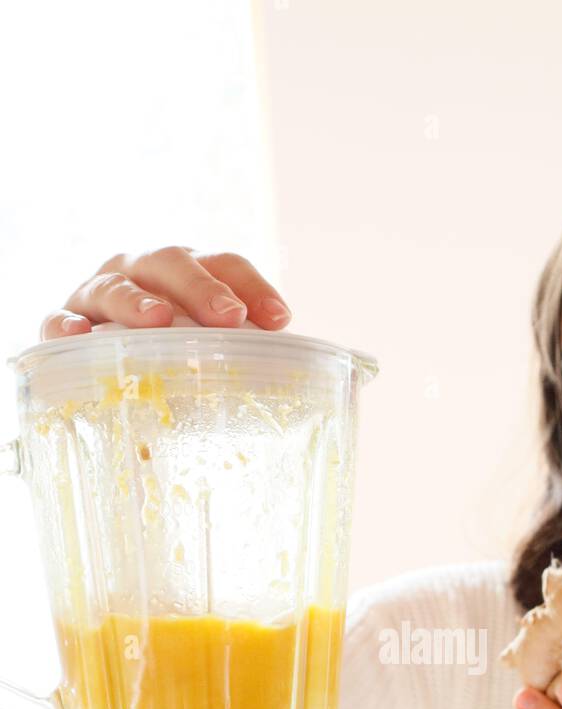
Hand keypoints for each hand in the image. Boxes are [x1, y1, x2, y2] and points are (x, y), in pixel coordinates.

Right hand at [40, 247, 290, 339]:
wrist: (99, 363)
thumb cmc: (168, 356)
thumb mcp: (207, 349)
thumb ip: (241, 355)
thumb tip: (292, 383)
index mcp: (187, 272)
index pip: (225, 265)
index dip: (253, 286)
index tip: (280, 319)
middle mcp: (144, 272)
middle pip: (171, 264)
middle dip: (201, 288)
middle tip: (227, 316)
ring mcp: (100, 293)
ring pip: (115, 287)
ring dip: (137, 302)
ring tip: (157, 320)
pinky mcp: (66, 321)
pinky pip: (60, 320)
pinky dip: (67, 325)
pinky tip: (80, 335)